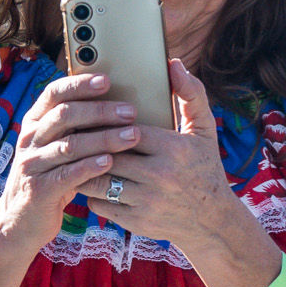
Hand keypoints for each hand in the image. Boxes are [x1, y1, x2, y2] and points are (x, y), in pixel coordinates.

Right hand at [0, 72, 143, 252]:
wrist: (20, 222)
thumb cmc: (49, 179)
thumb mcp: (55, 149)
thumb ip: (73, 129)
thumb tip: (111, 104)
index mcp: (34, 123)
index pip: (54, 93)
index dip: (80, 84)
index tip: (107, 80)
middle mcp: (29, 139)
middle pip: (65, 115)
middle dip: (101, 111)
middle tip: (130, 112)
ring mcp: (32, 164)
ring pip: (70, 144)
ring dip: (104, 138)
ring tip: (131, 136)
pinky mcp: (39, 190)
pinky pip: (68, 174)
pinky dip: (91, 166)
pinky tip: (110, 161)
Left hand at [87, 60, 245, 252]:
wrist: (213, 221)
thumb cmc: (205, 168)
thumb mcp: (205, 130)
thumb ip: (192, 94)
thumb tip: (174, 64)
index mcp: (173, 148)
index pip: (125, 128)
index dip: (105, 121)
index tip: (91, 115)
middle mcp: (159, 175)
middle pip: (108, 154)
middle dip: (88, 144)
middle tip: (72, 133)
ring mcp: (146, 200)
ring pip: (99, 180)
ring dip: (83, 168)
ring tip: (75, 156)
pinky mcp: (136, 221)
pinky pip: (101, 204)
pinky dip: (92, 193)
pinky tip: (90, 181)